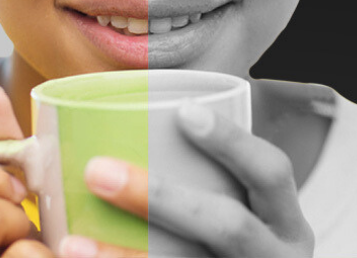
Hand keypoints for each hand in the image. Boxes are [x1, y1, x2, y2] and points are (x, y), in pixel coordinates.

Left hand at [65, 104, 312, 257]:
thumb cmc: (228, 246)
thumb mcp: (240, 211)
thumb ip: (199, 176)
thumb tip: (95, 129)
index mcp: (285, 223)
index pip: (271, 173)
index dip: (232, 142)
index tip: (183, 113)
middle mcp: (275, 257)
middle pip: (227, 228)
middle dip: (160, 198)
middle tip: (97, 171)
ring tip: (71, 244)